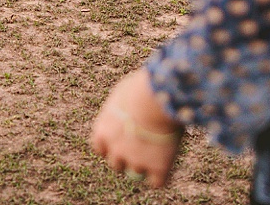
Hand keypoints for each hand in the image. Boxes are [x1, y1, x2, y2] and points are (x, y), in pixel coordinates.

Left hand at [89, 67, 183, 187]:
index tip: (122, 140)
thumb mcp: (123, 92)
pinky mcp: (157, 169)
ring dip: (147, 164)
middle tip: (144, 145)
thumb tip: (126, 103)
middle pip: (116, 164)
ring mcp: (136, 162)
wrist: (156, 98)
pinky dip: (162, 174)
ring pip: (138, 172)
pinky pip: (157, 182)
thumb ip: (120, 106)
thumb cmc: (141, 87)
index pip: (100, 148)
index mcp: (103, 131)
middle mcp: (115, 150)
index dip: (111, 146)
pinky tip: (169, 161)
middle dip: (128, 158)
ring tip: (160, 146)